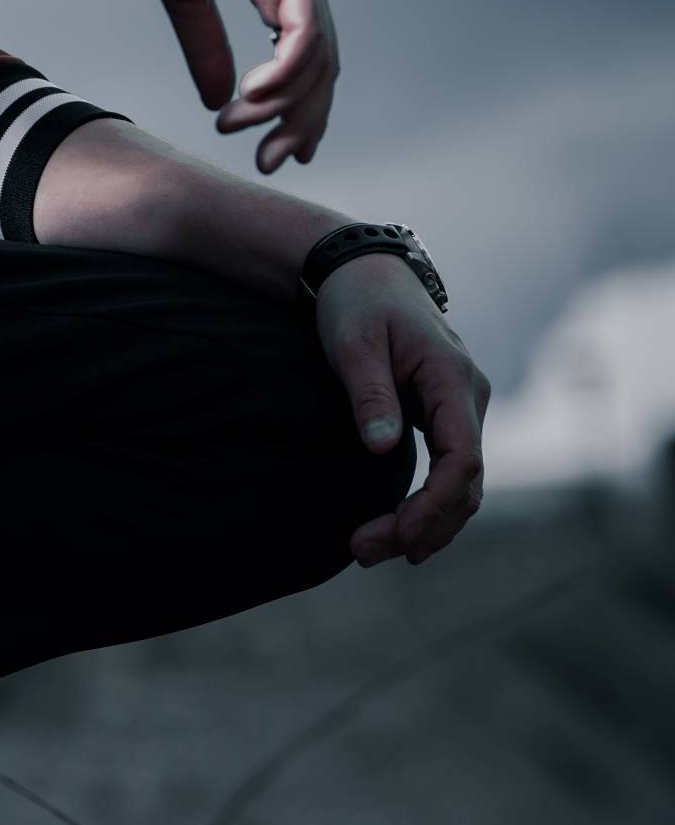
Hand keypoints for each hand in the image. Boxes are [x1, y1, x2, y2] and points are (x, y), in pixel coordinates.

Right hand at [115, 0, 337, 173]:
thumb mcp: (187, 2)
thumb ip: (206, 50)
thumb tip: (216, 97)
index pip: (308, 62)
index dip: (298, 113)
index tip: (274, 151)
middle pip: (324, 70)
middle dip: (301, 123)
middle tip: (270, 159)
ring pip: (319, 59)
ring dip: (283, 104)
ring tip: (242, 125)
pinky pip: (304, 33)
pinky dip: (285, 72)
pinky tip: (254, 95)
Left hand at [312, 255, 490, 565]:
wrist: (364, 271)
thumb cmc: (359, 303)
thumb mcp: (355, 344)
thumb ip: (370, 395)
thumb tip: (380, 448)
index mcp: (454, 379)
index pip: (463, 459)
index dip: (435, 504)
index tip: (399, 533)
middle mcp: (468, 399)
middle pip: (464, 483)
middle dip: (422, 526)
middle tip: (364, 553)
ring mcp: (459, 409)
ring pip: (460, 484)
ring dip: (424, 523)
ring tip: (369, 551)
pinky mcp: (443, 416)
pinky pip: (447, 471)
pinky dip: (427, 504)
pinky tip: (397, 530)